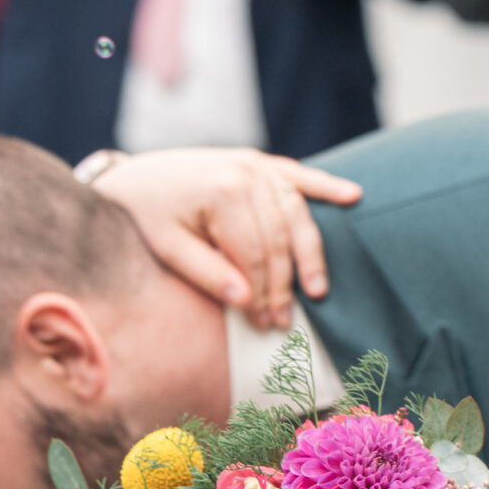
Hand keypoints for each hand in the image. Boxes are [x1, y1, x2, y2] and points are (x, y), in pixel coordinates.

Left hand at [89, 147, 362, 326]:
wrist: (136, 176)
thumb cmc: (149, 215)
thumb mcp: (168, 248)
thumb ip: (207, 275)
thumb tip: (245, 302)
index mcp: (221, 193)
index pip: (254, 256)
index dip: (262, 294)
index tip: (263, 325)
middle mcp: (245, 174)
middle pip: (278, 240)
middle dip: (283, 285)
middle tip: (284, 322)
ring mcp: (256, 165)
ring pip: (296, 214)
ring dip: (310, 253)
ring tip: (317, 289)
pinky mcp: (260, 162)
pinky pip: (299, 175)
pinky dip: (326, 186)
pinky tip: (353, 196)